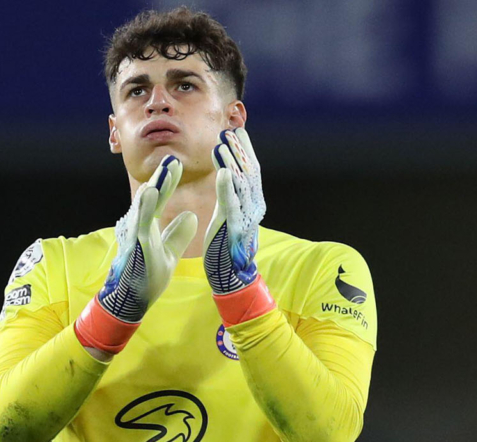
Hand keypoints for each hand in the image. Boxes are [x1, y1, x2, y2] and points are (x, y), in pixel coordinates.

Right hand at [75, 155, 197, 353]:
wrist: (132, 300)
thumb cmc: (147, 277)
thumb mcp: (169, 253)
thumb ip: (178, 234)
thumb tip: (191, 215)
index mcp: (149, 226)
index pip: (160, 199)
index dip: (168, 182)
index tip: (176, 164)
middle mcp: (141, 226)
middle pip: (153, 197)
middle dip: (162, 178)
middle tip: (172, 158)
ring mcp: (137, 234)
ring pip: (145, 205)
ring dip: (155, 186)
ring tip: (165, 168)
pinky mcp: (136, 244)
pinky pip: (141, 222)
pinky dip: (146, 206)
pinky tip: (150, 191)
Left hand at [204, 128, 265, 294]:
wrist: (231, 276)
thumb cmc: (226, 246)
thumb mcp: (230, 214)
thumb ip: (231, 194)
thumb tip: (228, 172)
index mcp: (251, 203)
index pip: (251, 170)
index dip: (244, 150)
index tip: (236, 130)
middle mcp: (253, 207)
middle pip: (250, 171)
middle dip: (240, 149)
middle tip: (230, 129)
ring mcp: (245, 217)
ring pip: (242, 184)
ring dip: (232, 161)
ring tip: (223, 142)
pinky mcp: (233, 228)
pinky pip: (232, 204)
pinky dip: (228, 186)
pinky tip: (223, 171)